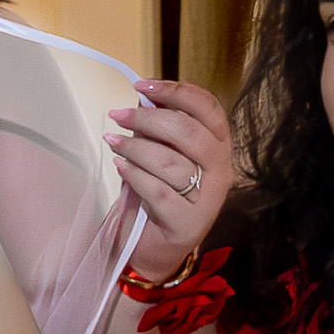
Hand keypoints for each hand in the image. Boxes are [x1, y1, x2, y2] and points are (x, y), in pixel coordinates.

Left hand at [109, 78, 234, 267]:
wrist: (157, 247)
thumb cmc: (159, 194)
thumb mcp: (164, 156)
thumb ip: (161, 132)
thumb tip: (142, 100)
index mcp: (219, 147)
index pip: (208, 109)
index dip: (176, 92)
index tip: (142, 86)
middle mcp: (221, 171)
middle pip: (189, 133)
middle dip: (148, 119)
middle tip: (118, 115)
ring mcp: (207, 200)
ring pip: (172, 163)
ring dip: (135, 148)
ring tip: (113, 142)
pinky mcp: (187, 223)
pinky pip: (158, 192)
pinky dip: (135, 176)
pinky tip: (120, 167)